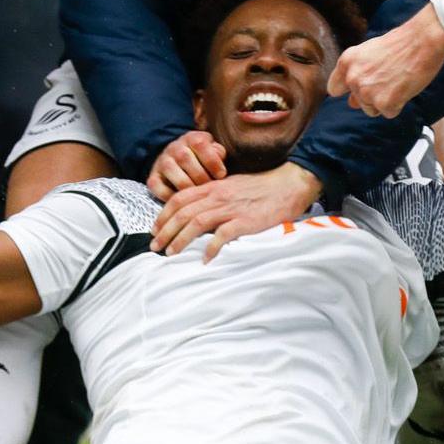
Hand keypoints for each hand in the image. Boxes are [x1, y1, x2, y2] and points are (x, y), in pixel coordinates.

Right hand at [146, 130, 227, 198]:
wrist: (178, 161)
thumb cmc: (202, 160)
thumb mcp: (213, 151)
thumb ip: (218, 152)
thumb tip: (219, 157)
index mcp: (191, 138)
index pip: (199, 144)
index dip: (212, 161)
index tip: (221, 175)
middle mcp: (174, 147)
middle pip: (185, 159)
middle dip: (201, 177)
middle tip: (210, 189)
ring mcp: (162, 162)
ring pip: (173, 173)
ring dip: (189, 187)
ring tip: (199, 195)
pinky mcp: (153, 178)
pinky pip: (160, 189)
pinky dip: (172, 197)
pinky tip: (184, 200)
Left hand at [150, 163, 321, 259]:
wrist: (288, 184)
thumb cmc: (261, 188)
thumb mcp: (232, 186)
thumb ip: (213, 197)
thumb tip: (196, 211)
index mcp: (214, 187)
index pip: (180, 198)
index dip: (164, 214)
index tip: (155, 228)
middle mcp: (218, 196)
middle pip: (183, 212)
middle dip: (165, 230)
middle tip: (154, 246)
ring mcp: (231, 208)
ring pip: (197, 223)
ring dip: (181, 239)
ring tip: (171, 253)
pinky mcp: (245, 221)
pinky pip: (223, 235)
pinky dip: (211, 247)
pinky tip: (204, 258)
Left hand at [327, 5, 443, 118]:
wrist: (422, 41)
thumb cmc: (400, 44)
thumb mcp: (369, 53)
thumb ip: (357, 74)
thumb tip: (351, 102)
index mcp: (346, 62)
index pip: (334, 88)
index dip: (348, 90)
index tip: (359, 88)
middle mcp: (353, 78)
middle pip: (358, 101)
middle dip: (372, 95)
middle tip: (389, 78)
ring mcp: (368, 93)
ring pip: (372, 110)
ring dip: (385, 101)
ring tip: (397, 81)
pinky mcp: (385, 103)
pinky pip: (390, 113)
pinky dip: (399, 104)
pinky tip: (404, 87)